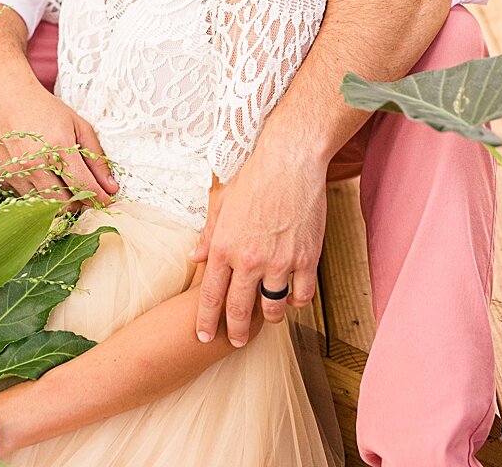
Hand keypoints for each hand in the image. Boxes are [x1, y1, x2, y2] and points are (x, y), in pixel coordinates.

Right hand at [0, 71, 117, 206]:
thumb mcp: (79, 126)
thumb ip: (96, 158)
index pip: (83, 186)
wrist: (6, 98)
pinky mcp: (3, 178)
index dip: (99, 198)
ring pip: (44, 206)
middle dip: (80, 203)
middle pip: (64, 204)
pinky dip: (40, 195)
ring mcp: (16, 173)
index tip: (107, 201)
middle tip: (87, 194)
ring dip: (60, 202)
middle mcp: (36, 164)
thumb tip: (111, 186)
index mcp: (59, 148)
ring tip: (66, 186)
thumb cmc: (46, 109)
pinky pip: (27, 199)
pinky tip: (45, 178)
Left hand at [190, 138, 327, 346]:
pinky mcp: (307, 257)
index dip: (205, 322)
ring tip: (269, 317)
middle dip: (235, 331)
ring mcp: (279, 261)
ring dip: (270, 317)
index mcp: (224, 248)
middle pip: (239, 310)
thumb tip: (195, 259)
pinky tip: (294, 300)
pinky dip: (297, 302)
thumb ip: (208, 235)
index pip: (210, 297)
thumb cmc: (254, 176)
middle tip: (236, 341)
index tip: (204, 336)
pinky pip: (302, 294)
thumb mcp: (222, 204)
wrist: (290, 160)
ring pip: (272, 307)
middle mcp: (249, 260)